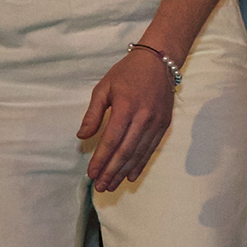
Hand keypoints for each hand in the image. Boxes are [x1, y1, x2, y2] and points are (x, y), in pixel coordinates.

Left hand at [78, 44, 178, 192]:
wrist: (159, 61)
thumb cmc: (127, 73)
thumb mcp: (104, 88)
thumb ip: (93, 113)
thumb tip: (82, 136)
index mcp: (126, 107)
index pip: (112, 140)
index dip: (101, 159)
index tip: (91, 173)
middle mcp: (144, 117)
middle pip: (126, 151)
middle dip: (111, 171)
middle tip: (101, 186)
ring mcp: (156, 122)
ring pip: (139, 153)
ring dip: (124, 172)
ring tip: (112, 185)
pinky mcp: (165, 124)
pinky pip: (151, 149)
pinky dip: (140, 164)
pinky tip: (130, 175)